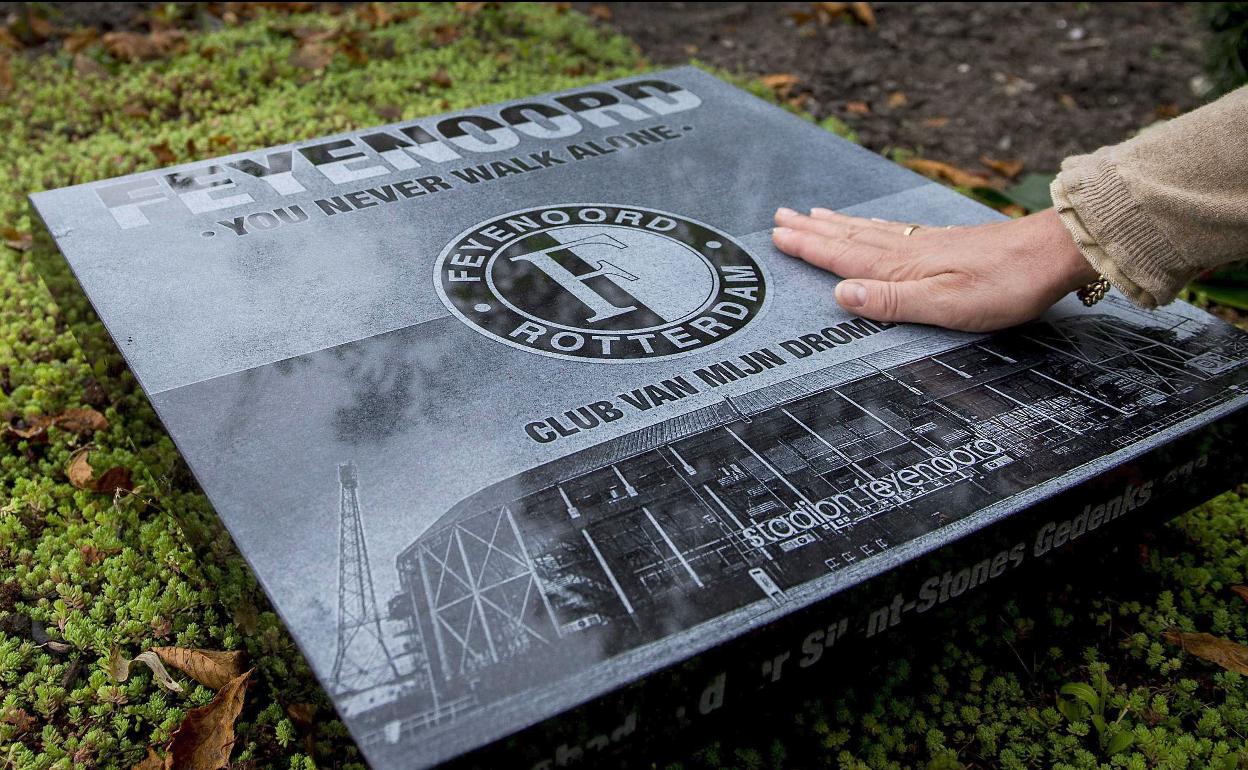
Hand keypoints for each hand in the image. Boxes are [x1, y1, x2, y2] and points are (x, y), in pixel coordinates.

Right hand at [771, 206, 1098, 331]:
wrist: (1052, 254)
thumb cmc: (1004, 285)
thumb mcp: (945, 304)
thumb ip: (890, 300)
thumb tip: (839, 294)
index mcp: (902, 267)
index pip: (843, 257)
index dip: (809, 248)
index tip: (777, 236)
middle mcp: (908, 249)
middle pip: (849, 238)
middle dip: (812, 230)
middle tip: (780, 217)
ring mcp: (926, 242)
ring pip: (868, 231)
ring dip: (837, 225)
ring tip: (812, 215)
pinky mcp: (945, 241)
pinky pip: (892, 230)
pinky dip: (870, 225)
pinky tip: (869, 224)